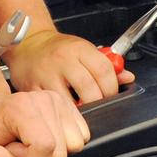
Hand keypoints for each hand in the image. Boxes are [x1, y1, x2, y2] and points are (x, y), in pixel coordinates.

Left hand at [0, 83, 89, 156]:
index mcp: (22, 108)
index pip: (44, 145)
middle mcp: (46, 101)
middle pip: (62, 150)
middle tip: (20, 153)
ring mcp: (60, 102)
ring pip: (75, 145)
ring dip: (54, 153)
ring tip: (32, 145)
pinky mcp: (70, 107)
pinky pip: (82, 136)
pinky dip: (65, 144)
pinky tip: (45, 139)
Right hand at [5, 28, 132, 104]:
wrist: (29, 44)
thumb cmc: (60, 48)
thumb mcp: (85, 50)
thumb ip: (107, 65)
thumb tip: (127, 78)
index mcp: (80, 49)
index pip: (104, 71)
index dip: (112, 87)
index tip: (112, 93)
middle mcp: (63, 60)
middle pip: (88, 88)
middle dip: (98, 101)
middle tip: (99, 103)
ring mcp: (46, 74)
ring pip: (68, 100)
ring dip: (79, 110)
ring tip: (83, 110)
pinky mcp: (31, 87)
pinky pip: (50, 105)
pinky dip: (60, 112)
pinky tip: (65, 111)